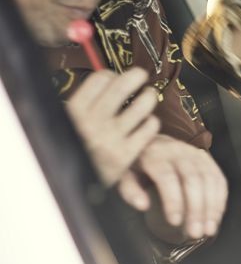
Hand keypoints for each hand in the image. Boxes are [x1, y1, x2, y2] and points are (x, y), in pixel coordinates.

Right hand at [65, 68, 159, 185]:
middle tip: (142, 76)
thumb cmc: (73, 150)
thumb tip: (104, 79)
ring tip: (149, 97)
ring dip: (149, 97)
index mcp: (74, 112)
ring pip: (142, 105)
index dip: (111, 75)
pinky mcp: (126, 155)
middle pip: (122, 86)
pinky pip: (150, 128)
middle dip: (136, 76)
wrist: (72, 188)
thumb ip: (81, 104)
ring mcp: (111, 139)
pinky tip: (147, 124)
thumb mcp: (65, 124)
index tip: (115, 78)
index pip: (100, 78)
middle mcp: (92, 123)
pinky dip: (152, 122)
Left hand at [118, 134, 227, 242]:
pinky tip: (215, 218)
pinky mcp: (208, 160)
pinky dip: (219, 201)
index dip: (173, 200)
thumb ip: (130, 190)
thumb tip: (142, 206)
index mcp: (155, 154)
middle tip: (195, 233)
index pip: (167, 176)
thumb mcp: (124, 174)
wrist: (152, 143)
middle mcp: (179, 151)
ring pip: (210, 180)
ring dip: (211, 208)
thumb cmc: (136, 165)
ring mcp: (196, 154)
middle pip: (193, 179)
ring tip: (208, 231)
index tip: (174, 222)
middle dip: (196, 209)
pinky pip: (219, 180)